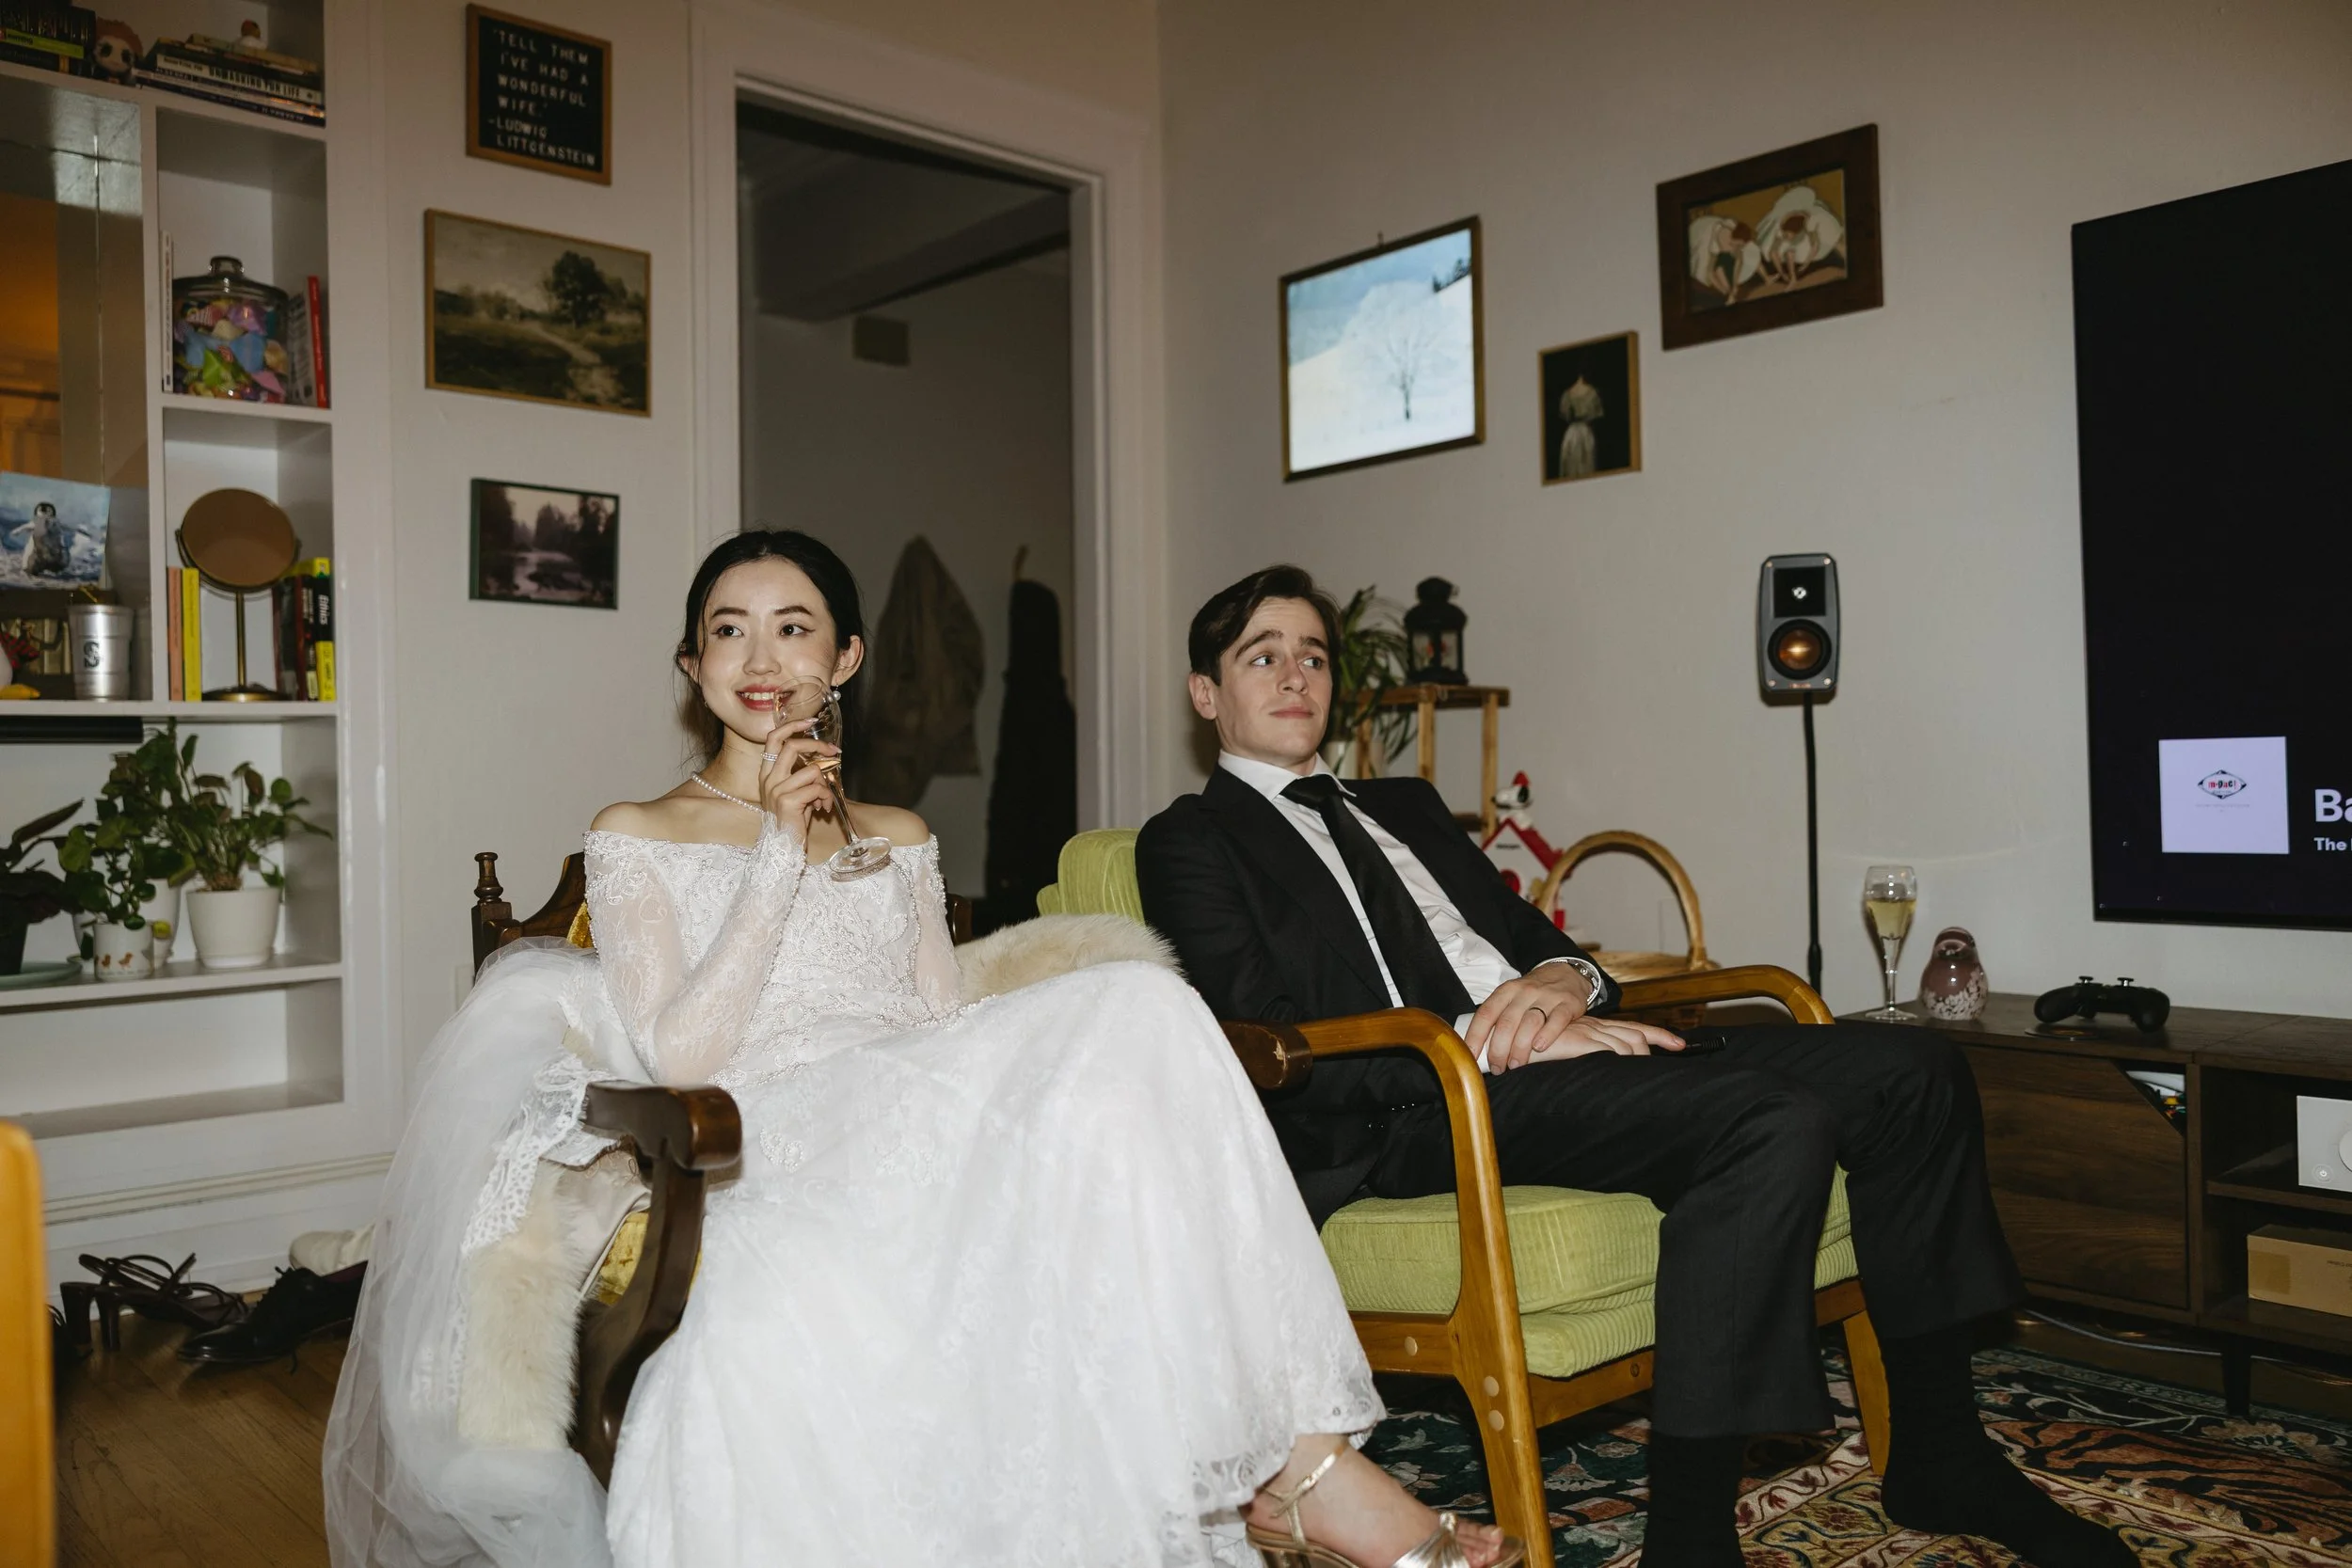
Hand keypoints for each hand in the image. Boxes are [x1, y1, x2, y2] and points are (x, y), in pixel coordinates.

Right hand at [754, 718, 834, 843]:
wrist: (784, 846)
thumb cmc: (793, 820)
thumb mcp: (796, 793)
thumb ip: (803, 774)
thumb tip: (824, 759)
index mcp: (766, 773)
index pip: (773, 738)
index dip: (792, 725)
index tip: (811, 721)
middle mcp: (768, 778)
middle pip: (792, 746)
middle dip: (817, 746)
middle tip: (834, 753)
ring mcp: (775, 789)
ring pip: (811, 770)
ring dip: (825, 784)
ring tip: (824, 800)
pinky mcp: (787, 801)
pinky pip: (817, 788)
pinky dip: (826, 797)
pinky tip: (823, 808)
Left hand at [1464, 964, 1600, 1072]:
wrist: (1566, 973)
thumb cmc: (1532, 994)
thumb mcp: (1512, 997)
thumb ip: (1498, 1017)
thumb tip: (1478, 1048)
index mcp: (1506, 991)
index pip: (1486, 1013)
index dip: (1476, 1036)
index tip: (1471, 1056)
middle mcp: (1524, 992)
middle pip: (1507, 1022)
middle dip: (1499, 1049)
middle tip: (1497, 1068)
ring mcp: (1547, 997)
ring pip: (1530, 1023)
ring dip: (1520, 1047)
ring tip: (1515, 1065)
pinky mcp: (1568, 1003)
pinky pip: (1557, 1020)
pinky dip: (1547, 1035)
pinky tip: (1539, 1047)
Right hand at [1505, 1016, 1685, 1069]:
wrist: (1506, 1041)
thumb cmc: (1531, 1050)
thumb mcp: (1562, 1052)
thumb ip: (1582, 1057)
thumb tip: (1602, 1076)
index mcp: (1590, 1027)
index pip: (1630, 1028)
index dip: (1657, 1035)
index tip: (1680, 1044)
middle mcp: (1592, 1026)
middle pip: (1635, 1032)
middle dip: (1659, 1041)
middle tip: (1676, 1053)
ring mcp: (1586, 1032)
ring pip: (1627, 1042)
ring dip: (1641, 1057)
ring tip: (1650, 1073)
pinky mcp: (1577, 1040)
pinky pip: (1610, 1050)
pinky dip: (1624, 1060)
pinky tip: (1631, 1070)